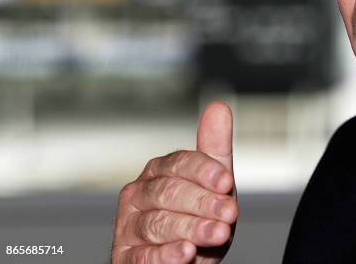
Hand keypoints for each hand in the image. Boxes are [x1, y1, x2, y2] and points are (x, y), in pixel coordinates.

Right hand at [112, 102, 237, 263]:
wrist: (186, 261)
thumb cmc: (199, 217)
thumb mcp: (213, 183)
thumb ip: (214, 148)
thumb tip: (219, 107)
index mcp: (159, 171)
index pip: (180, 164)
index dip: (204, 172)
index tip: (227, 181)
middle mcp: (139, 194)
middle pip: (169, 193)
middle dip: (203, 203)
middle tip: (229, 213)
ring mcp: (129, 226)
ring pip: (158, 223)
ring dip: (191, 228)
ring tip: (218, 233)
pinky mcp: (126, 257)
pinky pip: (142, 256)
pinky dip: (164, 255)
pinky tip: (184, 253)